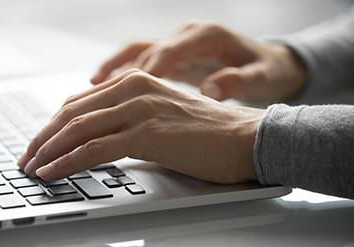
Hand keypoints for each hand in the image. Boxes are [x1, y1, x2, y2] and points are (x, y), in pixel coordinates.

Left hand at [18, 69, 263, 183]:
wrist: (245, 138)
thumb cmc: (206, 132)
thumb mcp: (160, 115)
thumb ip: (129, 119)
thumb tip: (100, 138)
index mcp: (134, 81)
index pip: (78, 103)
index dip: (53, 126)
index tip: (39, 144)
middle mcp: (133, 89)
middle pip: (71, 114)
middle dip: (43, 139)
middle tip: (27, 158)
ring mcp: (140, 109)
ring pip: (78, 129)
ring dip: (49, 151)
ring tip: (32, 169)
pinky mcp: (147, 133)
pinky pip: (95, 148)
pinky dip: (68, 162)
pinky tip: (53, 173)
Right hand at [91, 20, 306, 103]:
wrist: (273, 64)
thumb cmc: (269, 72)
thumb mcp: (264, 77)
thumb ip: (239, 81)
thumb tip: (211, 88)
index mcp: (207, 36)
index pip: (168, 51)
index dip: (145, 71)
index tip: (126, 92)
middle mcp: (186, 36)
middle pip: (142, 49)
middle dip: (117, 71)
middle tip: (93, 94)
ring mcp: (178, 45)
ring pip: (135, 53)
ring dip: (112, 70)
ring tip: (89, 87)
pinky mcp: (174, 57)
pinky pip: (140, 63)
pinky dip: (122, 76)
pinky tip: (105, 91)